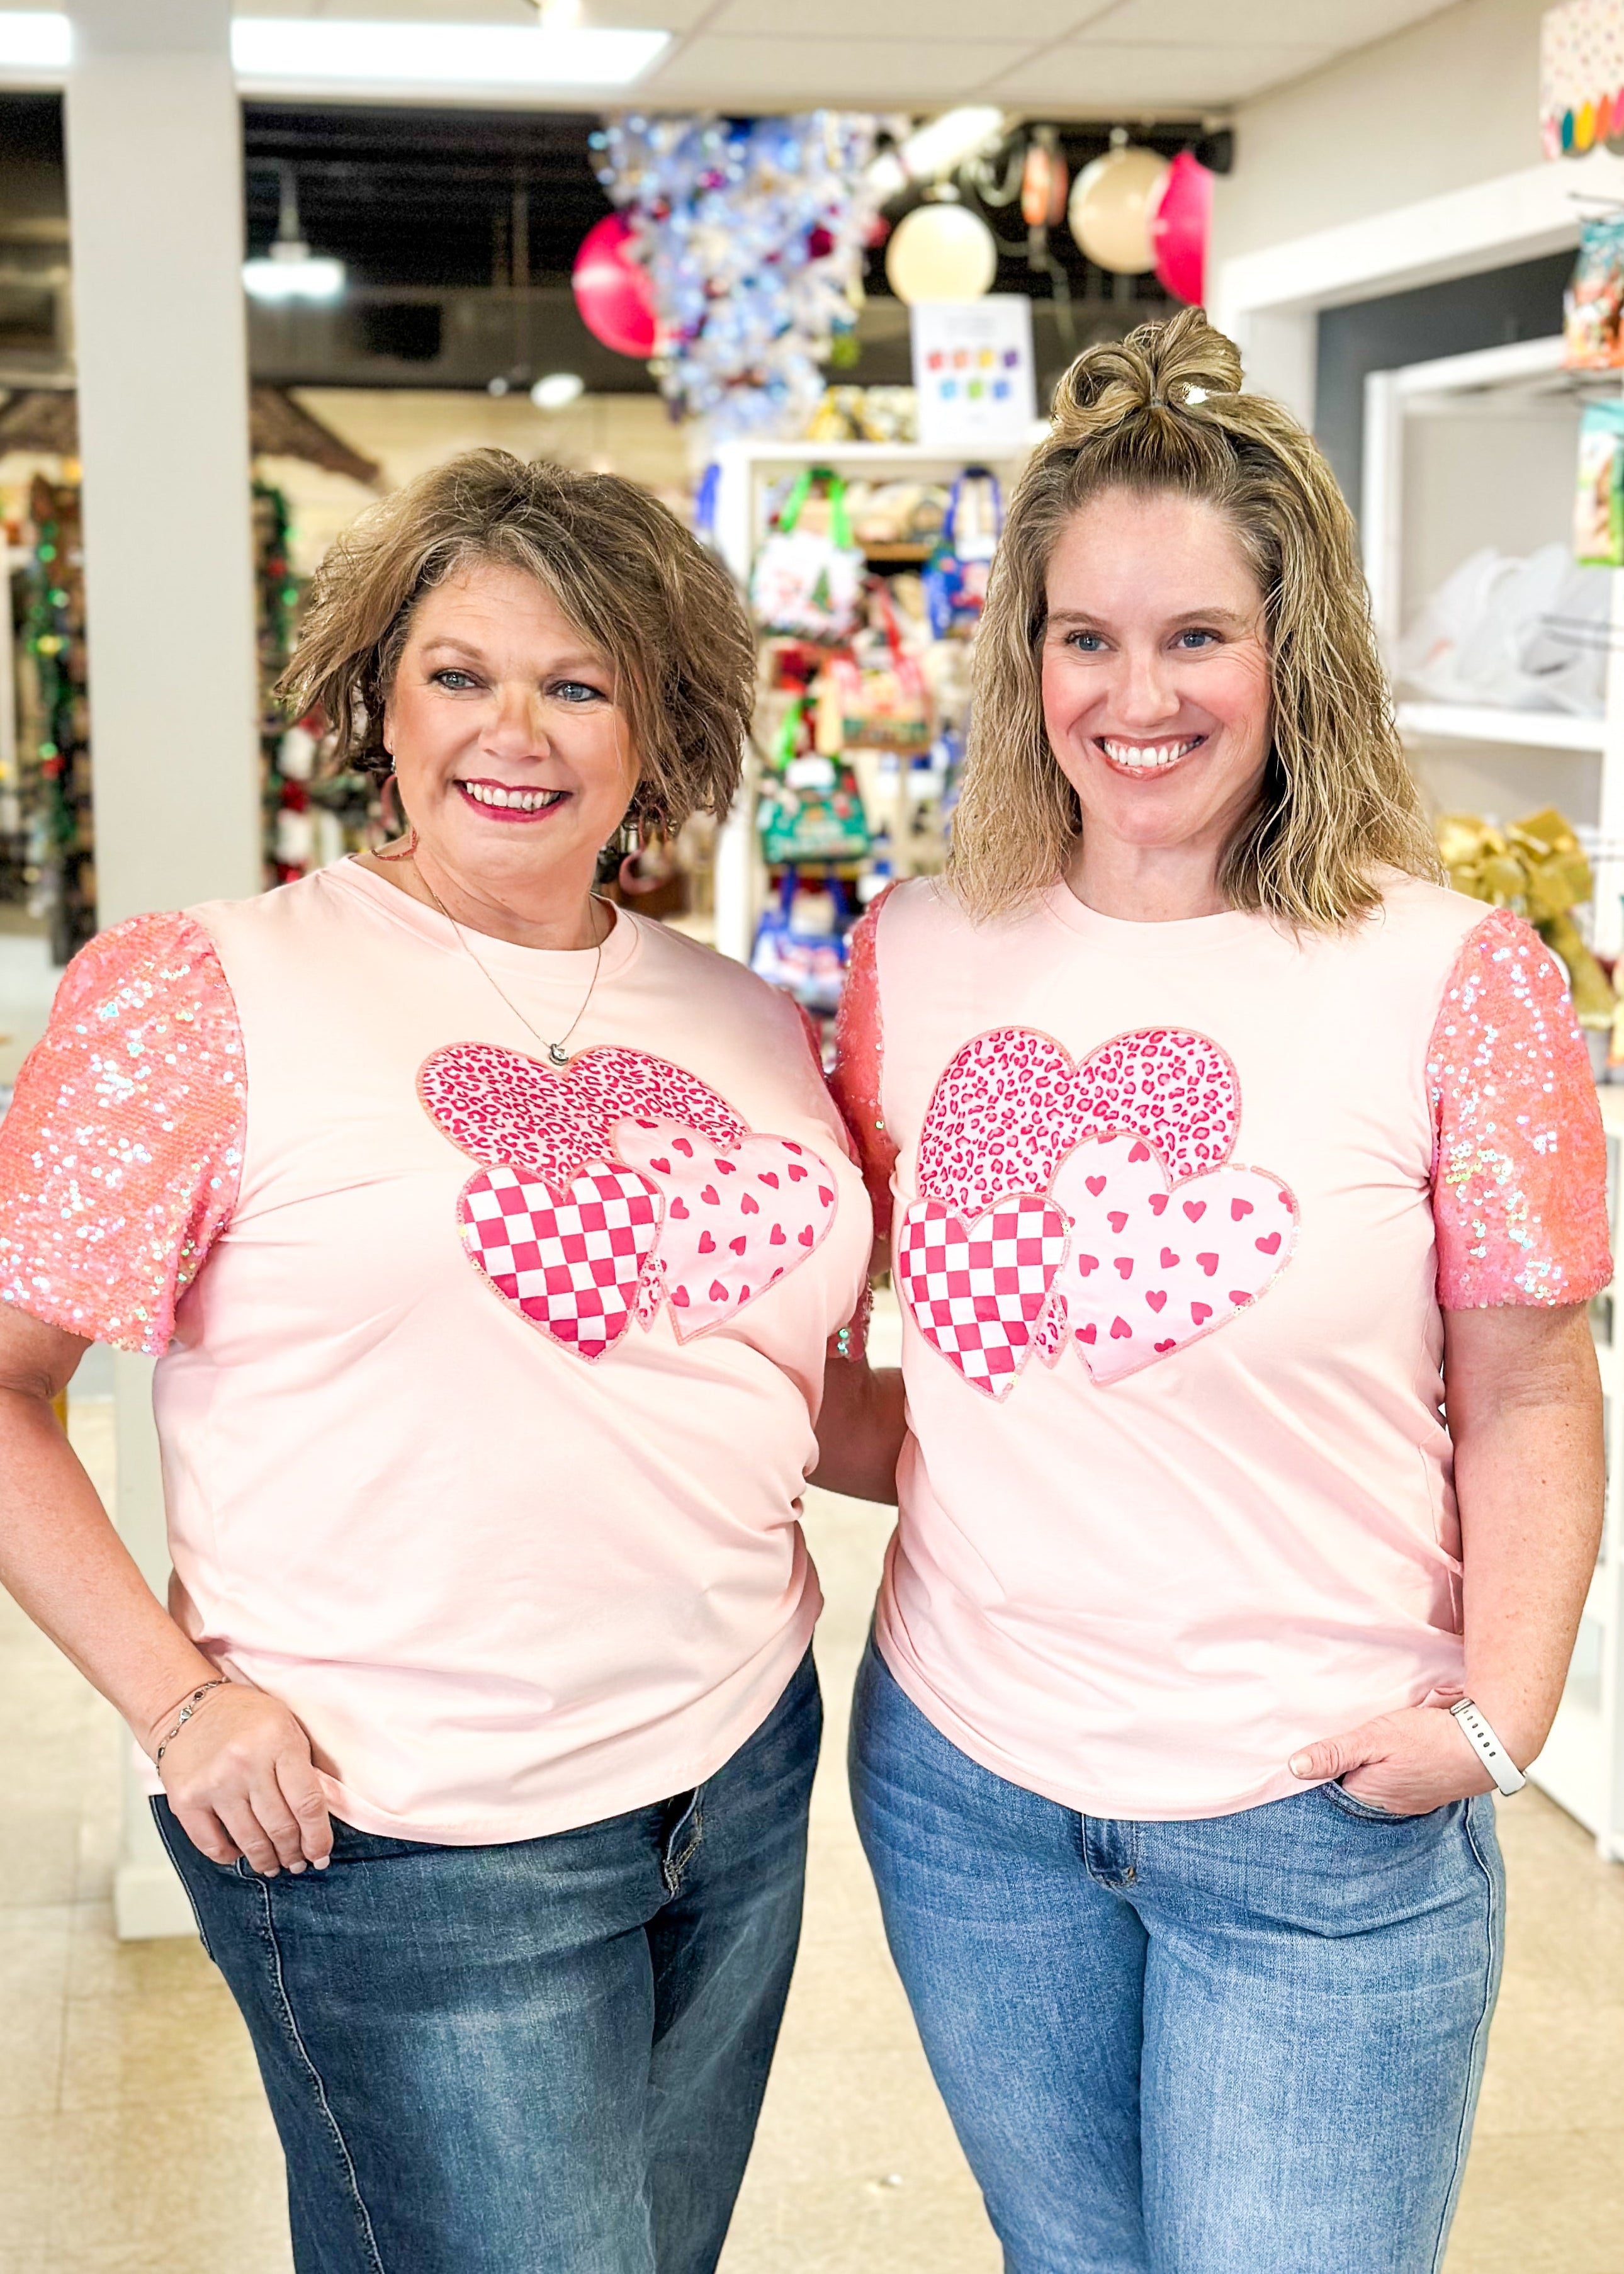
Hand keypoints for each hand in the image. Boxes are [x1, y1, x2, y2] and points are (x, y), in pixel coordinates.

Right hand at [149, 1682, 332, 1875]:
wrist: (185, 1705)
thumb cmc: (242, 1716)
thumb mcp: (285, 1727)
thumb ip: (302, 1767)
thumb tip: (316, 1821)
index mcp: (278, 1742)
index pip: (307, 1803)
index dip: (318, 1838)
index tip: (321, 1855)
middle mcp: (246, 1764)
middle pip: (281, 1827)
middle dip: (294, 1853)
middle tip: (299, 1863)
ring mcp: (214, 1784)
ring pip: (250, 1841)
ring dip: (267, 1860)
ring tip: (276, 1865)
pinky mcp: (186, 1800)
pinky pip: (212, 1844)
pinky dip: (229, 1856)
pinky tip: (240, 1855)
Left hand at [1289, 1704, 1495, 1815]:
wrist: (1488, 1745)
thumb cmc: (1430, 1740)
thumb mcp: (1375, 1738)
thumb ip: (1335, 1752)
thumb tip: (1294, 1768)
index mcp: (1367, 1798)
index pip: (1328, 1790)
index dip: (1320, 1771)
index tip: (1311, 1754)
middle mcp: (1387, 1808)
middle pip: (1353, 1788)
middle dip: (1345, 1771)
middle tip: (1342, 1746)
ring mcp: (1410, 1802)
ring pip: (1377, 1786)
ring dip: (1371, 1769)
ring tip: (1368, 1749)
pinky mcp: (1428, 1792)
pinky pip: (1400, 1783)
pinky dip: (1394, 1770)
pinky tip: (1396, 1755)